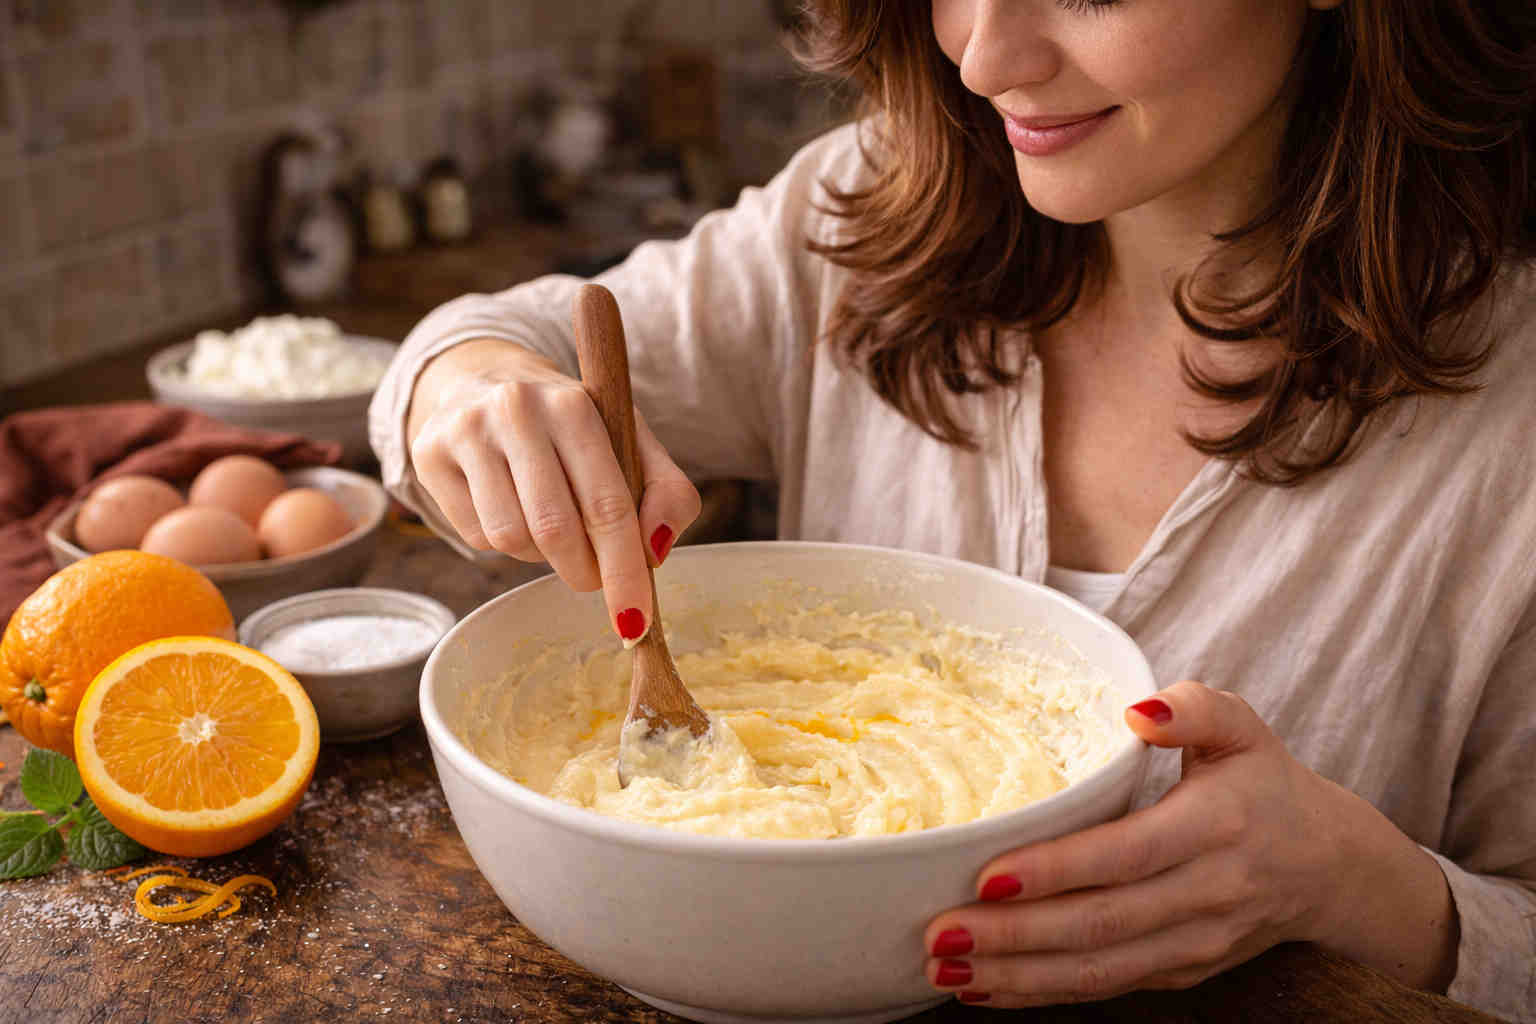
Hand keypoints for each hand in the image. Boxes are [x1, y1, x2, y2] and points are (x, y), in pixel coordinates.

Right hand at [408, 338, 700, 641]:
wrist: (490, 381)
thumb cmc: (574, 426)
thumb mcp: (630, 443)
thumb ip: (667, 494)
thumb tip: (656, 550)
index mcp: (575, 405)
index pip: (607, 504)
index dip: (623, 569)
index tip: (636, 620)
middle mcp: (515, 410)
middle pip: (555, 529)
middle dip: (584, 572)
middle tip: (594, 579)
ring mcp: (466, 431)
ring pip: (511, 537)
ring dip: (540, 556)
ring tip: (550, 526)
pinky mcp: (429, 454)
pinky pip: (476, 536)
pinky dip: (506, 544)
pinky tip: (513, 510)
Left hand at [921, 681, 1456, 1007]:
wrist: (1331, 866)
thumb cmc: (1266, 783)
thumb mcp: (1243, 727)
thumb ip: (1195, 706)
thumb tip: (1136, 710)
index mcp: (1215, 826)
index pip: (1126, 855)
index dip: (1058, 871)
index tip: (989, 877)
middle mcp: (1206, 893)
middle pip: (1100, 924)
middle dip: (1016, 936)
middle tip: (941, 932)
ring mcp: (1194, 943)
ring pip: (1099, 969)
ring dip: (1018, 975)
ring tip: (946, 968)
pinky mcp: (1180, 970)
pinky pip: (1106, 986)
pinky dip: (1043, 992)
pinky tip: (985, 987)